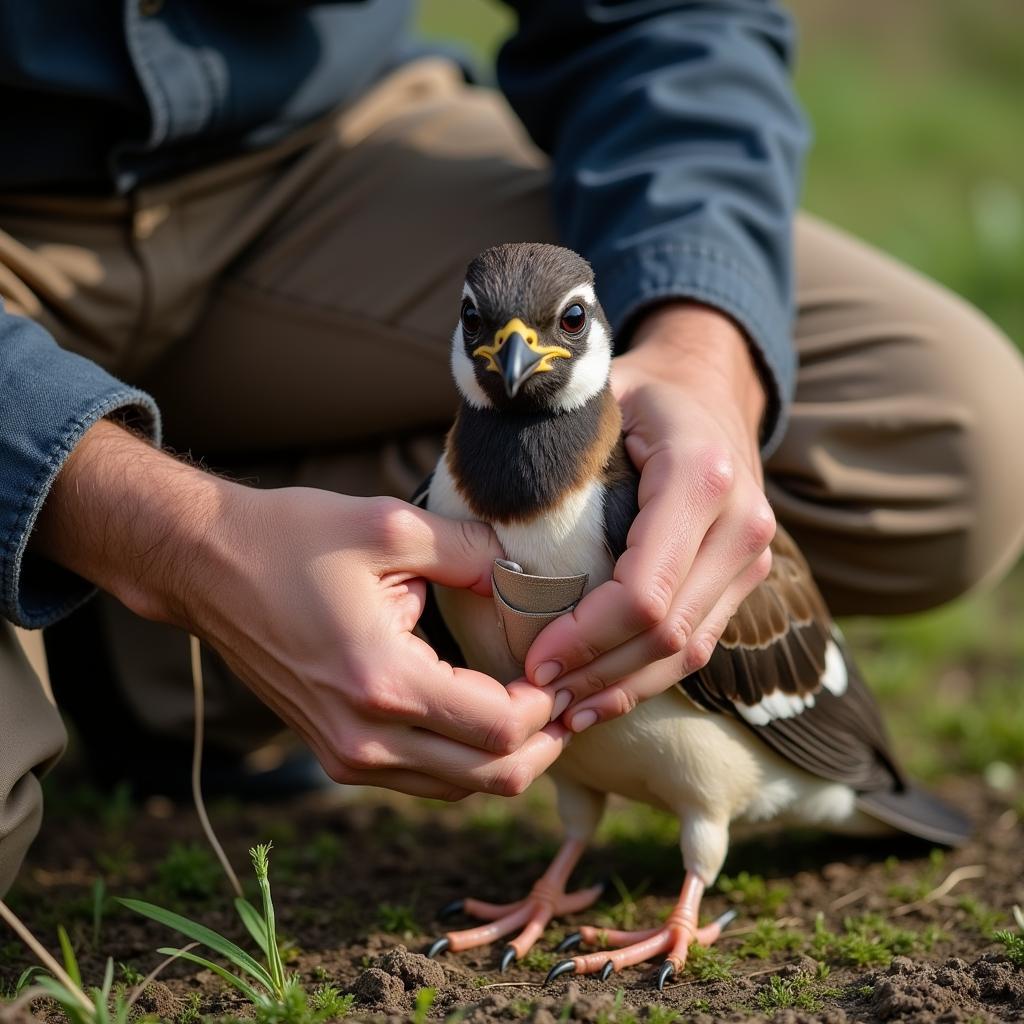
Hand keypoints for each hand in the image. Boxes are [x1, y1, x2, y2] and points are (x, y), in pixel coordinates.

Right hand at [32, 421, 567, 799]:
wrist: (207, 566)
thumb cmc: (292, 537)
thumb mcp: (391, 527)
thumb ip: (474, 554)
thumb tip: (536, 576)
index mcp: (383, 681)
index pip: (502, 729)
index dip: (551, 705)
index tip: (568, 667)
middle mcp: (365, 738)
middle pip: (492, 778)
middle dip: (546, 743)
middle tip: (574, 698)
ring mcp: (346, 755)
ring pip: (460, 789)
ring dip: (510, 758)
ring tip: (541, 708)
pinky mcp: (336, 753)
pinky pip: (425, 780)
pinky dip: (468, 761)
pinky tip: (487, 717)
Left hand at [524, 303, 774, 729]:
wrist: (706, 387)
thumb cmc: (630, 394)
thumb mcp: (586, 397)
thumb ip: (541, 439)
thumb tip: (473, 502)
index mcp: (699, 474)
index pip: (643, 590)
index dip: (585, 638)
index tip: (532, 661)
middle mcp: (741, 521)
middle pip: (667, 631)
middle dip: (597, 673)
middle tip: (534, 695)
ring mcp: (752, 554)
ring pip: (688, 649)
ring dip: (622, 687)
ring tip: (562, 711)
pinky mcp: (745, 576)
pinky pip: (699, 643)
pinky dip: (648, 676)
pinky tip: (600, 695)